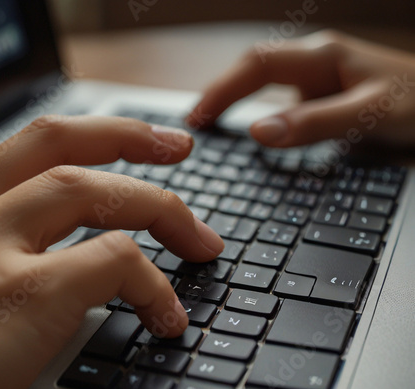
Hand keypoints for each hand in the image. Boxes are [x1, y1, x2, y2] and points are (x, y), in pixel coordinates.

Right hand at [0, 115, 223, 388]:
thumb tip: (59, 258)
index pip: (37, 142)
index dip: (97, 131)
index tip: (141, 137)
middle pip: (72, 154)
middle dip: (138, 147)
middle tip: (182, 150)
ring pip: (100, 196)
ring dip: (163, 211)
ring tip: (201, 243)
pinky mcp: (22, 297)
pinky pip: (114, 265)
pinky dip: (153, 286)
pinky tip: (167, 316)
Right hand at [187, 30, 414, 147]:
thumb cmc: (414, 103)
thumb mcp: (366, 115)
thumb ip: (313, 123)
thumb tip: (258, 133)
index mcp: (321, 57)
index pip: (256, 65)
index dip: (221, 90)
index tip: (197, 118)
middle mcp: (315, 60)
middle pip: (252, 67)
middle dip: (219, 92)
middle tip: (194, 122)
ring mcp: (318, 75)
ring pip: (262, 80)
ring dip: (233, 97)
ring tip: (209, 122)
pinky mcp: (322, 91)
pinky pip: (277, 95)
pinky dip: (253, 107)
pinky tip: (247, 123)